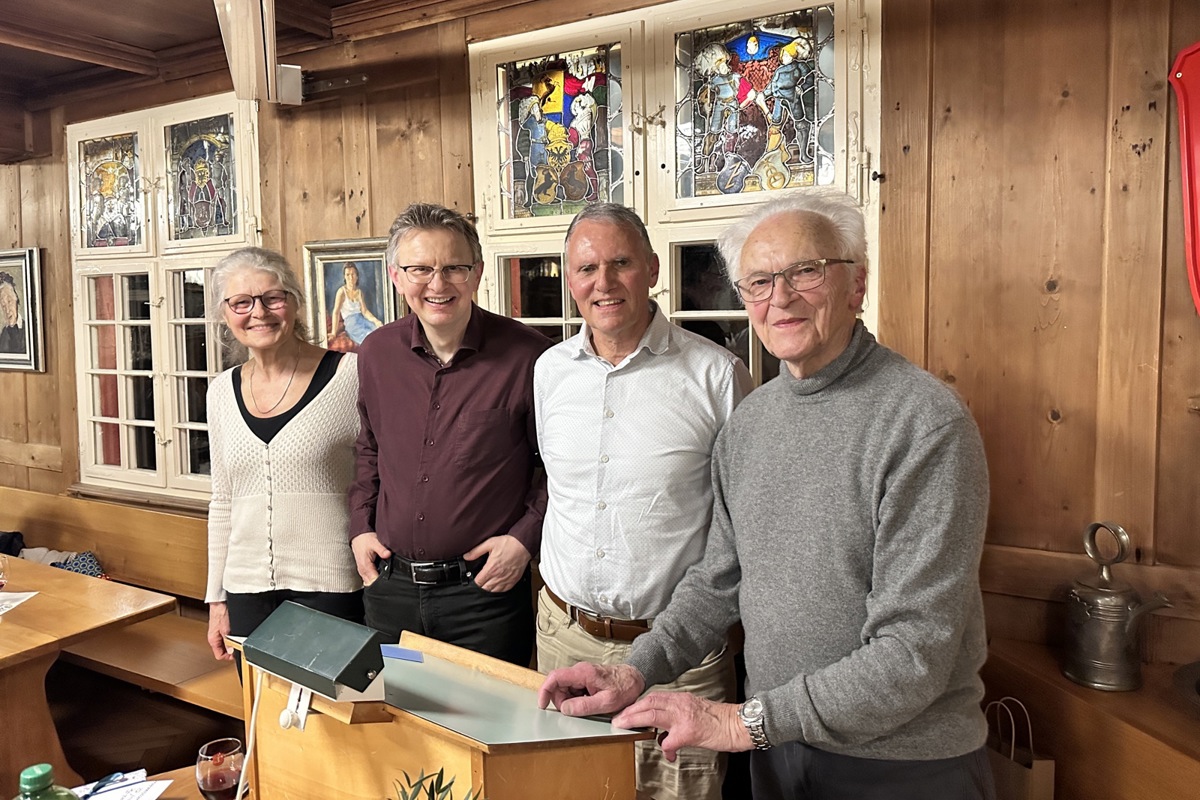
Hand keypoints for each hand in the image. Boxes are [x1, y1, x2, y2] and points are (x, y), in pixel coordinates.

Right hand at [207, 602, 232, 660]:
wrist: (220, 602)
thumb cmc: (220, 613)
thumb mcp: (225, 629)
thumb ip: (228, 641)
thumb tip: (231, 651)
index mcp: (213, 640)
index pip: (219, 655)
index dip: (229, 657)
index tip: (236, 654)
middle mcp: (215, 638)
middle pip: (223, 650)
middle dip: (231, 649)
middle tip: (239, 647)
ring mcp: (218, 633)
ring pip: (225, 643)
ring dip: (232, 643)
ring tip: (237, 640)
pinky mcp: (222, 628)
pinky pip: (227, 636)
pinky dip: (232, 637)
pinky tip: (236, 634)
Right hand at [351, 531, 390, 584]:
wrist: (358, 537)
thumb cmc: (365, 540)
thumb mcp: (375, 542)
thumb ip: (382, 550)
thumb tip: (388, 555)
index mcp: (365, 566)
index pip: (373, 581)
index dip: (382, 582)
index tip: (389, 582)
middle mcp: (362, 571)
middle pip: (371, 584)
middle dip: (380, 584)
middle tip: (389, 582)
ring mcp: (362, 571)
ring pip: (369, 582)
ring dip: (377, 581)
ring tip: (385, 579)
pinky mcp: (363, 570)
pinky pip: (368, 578)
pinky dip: (374, 578)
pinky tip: (380, 575)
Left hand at [464, 534, 529, 591]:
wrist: (523, 545)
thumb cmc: (508, 544)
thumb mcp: (489, 543)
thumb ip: (476, 551)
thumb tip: (466, 556)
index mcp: (491, 568)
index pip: (479, 582)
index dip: (475, 582)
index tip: (474, 579)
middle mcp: (498, 576)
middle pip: (485, 589)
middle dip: (481, 587)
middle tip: (480, 582)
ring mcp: (506, 579)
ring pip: (494, 591)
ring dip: (489, 589)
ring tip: (487, 585)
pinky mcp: (513, 580)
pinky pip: (504, 590)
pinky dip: (499, 590)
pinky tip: (497, 587)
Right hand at [537, 662, 644, 716]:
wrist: (636, 678)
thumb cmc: (625, 687)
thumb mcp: (606, 702)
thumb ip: (584, 706)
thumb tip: (565, 708)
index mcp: (583, 673)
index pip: (554, 677)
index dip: (544, 691)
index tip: (542, 704)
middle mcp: (580, 670)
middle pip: (558, 685)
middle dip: (561, 701)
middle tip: (577, 710)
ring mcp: (582, 674)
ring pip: (564, 688)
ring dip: (570, 701)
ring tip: (589, 705)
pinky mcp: (585, 679)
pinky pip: (573, 689)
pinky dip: (576, 699)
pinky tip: (590, 701)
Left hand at [613, 693, 750, 761]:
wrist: (738, 724)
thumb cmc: (719, 720)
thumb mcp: (695, 710)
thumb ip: (677, 716)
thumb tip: (664, 732)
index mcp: (682, 698)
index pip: (654, 696)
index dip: (637, 703)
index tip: (626, 710)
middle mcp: (681, 704)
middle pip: (649, 702)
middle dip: (631, 710)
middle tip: (618, 719)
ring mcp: (684, 717)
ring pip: (653, 715)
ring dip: (636, 720)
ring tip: (625, 727)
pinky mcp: (689, 732)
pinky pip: (670, 741)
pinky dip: (665, 748)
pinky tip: (669, 754)